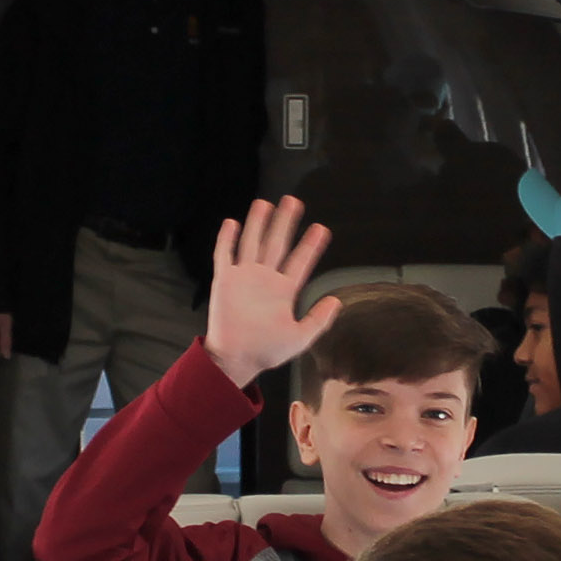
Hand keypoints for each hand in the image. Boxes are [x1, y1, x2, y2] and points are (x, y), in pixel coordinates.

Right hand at [202, 198, 339, 382]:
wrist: (236, 359)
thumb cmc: (266, 351)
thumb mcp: (300, 338)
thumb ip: (319, 320)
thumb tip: (336, 301)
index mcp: (284, 291)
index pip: (300, 261)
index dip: (310, 245)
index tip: (321, 229)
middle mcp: (265, 279)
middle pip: (277, 243)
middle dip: (285, 223)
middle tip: (293, 201)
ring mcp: (244, 278)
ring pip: (252, 243)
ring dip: (258, 223)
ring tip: (265, 203)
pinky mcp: (224, 281)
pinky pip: (225, 255)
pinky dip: (227, 239)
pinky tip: (232, 223)